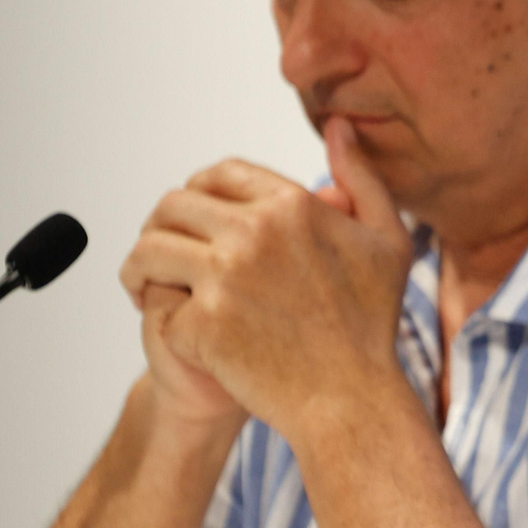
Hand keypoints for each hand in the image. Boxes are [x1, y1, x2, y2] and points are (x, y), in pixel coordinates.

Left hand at [119, 117, 416, 441]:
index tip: (198, 220)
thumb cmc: (372, 326)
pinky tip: (180, 333)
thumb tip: (338, 127)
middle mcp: (254, 233)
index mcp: (292, 206)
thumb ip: (361, 177)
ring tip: (149, 288)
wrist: (353, 401)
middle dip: (162, 229)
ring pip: (148, 251)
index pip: (218, 174)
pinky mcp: (202, 324)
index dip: (200, 193)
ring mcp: (225, 279)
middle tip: (166, 258)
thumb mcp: (386, 240)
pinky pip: (159, 306)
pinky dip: (162, 320)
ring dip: (140, 269)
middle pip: (172, 207)